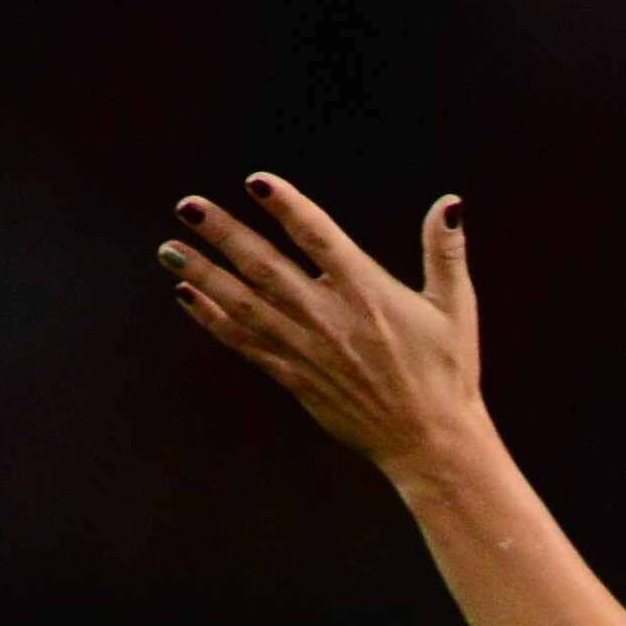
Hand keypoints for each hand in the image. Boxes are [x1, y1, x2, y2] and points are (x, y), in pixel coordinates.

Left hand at [160, 176, 482, 477]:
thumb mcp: (457, 310)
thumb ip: (446, 254)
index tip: (256, 182)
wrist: (431, 443)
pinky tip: (188, 294)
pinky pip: (246, 345)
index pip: (320, 240)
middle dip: (224, 235)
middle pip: (266, 268)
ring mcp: (308, 351)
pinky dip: (214, 320)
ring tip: (168, 248)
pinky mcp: (296, 379)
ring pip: (245, 305)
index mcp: (370, 296)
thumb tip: (449, 203)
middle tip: (186, 205)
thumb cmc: (448, 373)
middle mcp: (331, 320)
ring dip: (204, 274)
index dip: (287, 208)